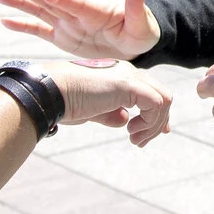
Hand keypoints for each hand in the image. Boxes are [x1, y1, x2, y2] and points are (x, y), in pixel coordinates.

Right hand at [0, 0, 159, 59]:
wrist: (134, 44)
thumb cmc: (141, 33)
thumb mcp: (142, 25)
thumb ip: (137, 10)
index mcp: (96, 10)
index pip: (76, 3)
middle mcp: (77, 14)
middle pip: (51, 2)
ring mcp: (68, 24)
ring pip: (41, 12)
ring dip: (21, 4)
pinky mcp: (63, 37)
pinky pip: (40, 30)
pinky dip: (23, 26)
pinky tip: (5, 21)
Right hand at [42, 60, 171, 146]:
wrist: (50, 93)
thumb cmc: (64, 101)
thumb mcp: (92, 110)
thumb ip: (110, 113)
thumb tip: (124, 119)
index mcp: (118, 74)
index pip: (148, 92)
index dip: (153, 115)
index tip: (144, 134)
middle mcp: (127, 71)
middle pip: (161, 94)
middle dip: (157, 122)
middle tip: (139, 142)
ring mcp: (130, 76)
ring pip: (164, 100)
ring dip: (153, 125)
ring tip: (134, 139)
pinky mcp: (129, 85)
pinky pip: (156, 104)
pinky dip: (150, 122)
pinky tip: (131, 131)